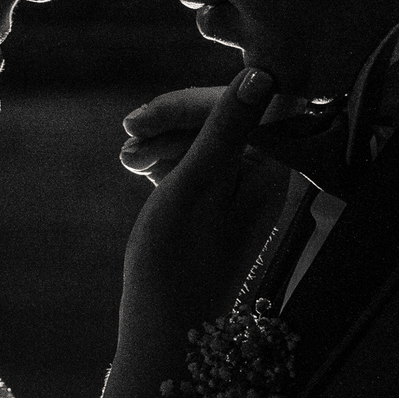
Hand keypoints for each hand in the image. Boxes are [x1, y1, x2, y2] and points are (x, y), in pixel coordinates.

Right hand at [121, 68, 288, 333]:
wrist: (164, 326)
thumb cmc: (177, 259)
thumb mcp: (197, 185)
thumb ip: (227, 127)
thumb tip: (264, 71)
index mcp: (271, 170)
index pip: (237, 107)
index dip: (185, 107)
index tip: (137, 121)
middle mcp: (264, 176)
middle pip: (217, 121)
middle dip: (169, 128)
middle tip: (127, 143)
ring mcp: (239, 190)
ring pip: (199, 141)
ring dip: (160, 143)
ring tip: (127, 162)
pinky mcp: (216, 204)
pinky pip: (192, 163)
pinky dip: (164, 161)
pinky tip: (138, 170)